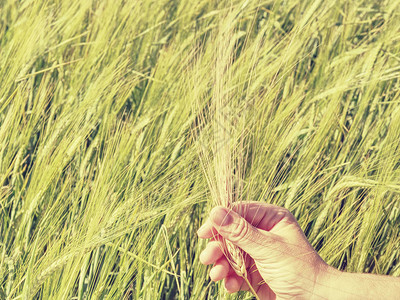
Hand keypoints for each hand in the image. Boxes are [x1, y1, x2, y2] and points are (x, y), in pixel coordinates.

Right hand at [197, 202, 328, 299]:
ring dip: (221, 264)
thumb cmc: (298, 270)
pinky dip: (230, 278)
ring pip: (231, 254)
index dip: (220, 221)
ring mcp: (259, 253)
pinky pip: (236, 271)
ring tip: (217, 275)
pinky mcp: (255, 272)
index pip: (239, 212)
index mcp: (271, 219)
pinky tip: (230, 285)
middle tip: (207, 258)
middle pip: (231, 234)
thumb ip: (240, 231)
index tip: (204, 232)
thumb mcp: (267, 248)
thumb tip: (216, 212)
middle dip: (219, 247)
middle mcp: (263, 233)